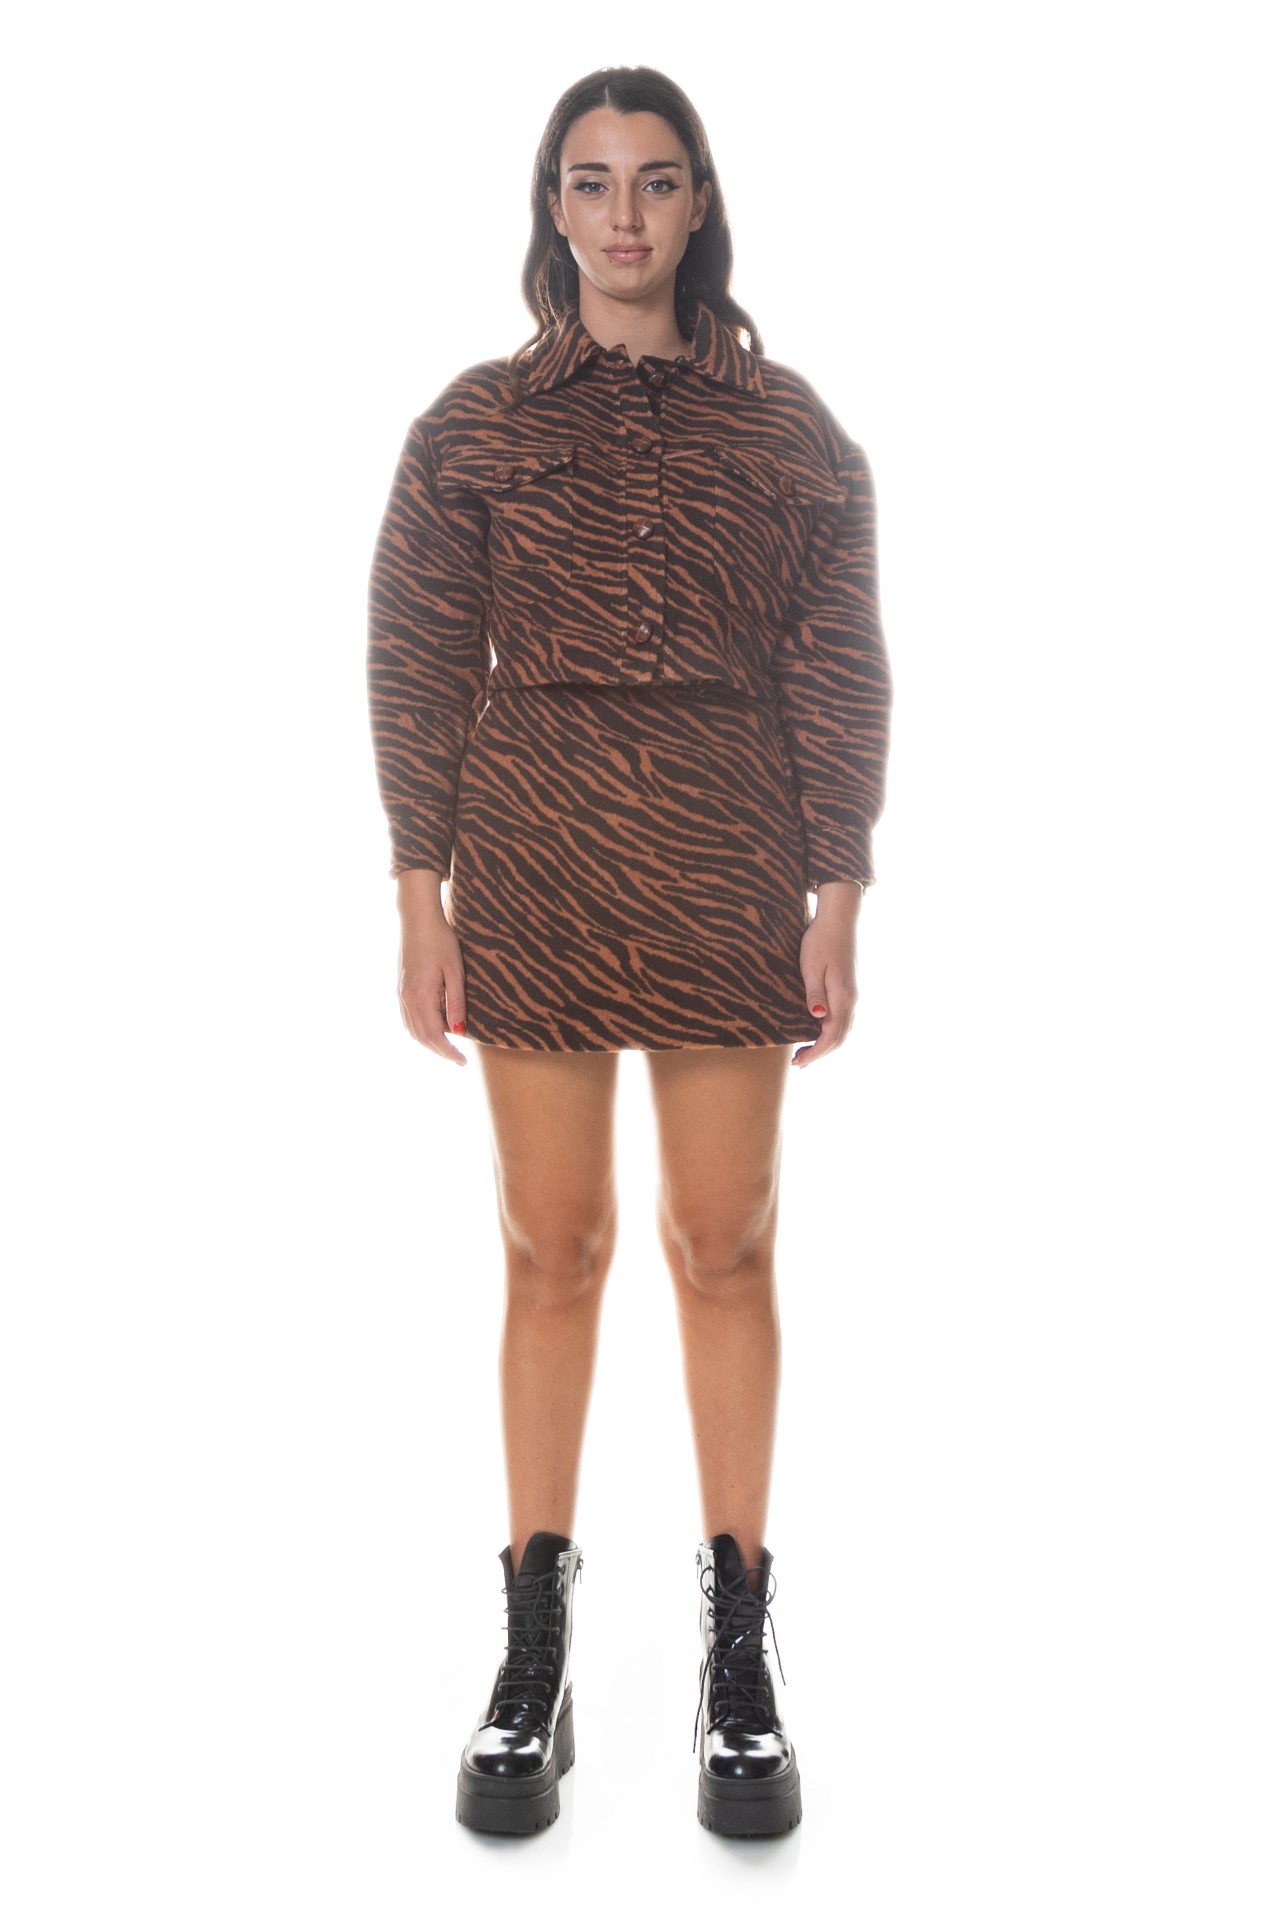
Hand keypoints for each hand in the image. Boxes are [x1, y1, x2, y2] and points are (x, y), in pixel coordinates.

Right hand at [395, 872, 468, 1064]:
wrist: (418, 919)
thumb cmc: (440, 941)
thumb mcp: (455, 971)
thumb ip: (456, 1002)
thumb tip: (459, 1031)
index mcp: (420, 996)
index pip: (433, 1035)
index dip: (447, 1052)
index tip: (462, 1062)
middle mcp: (406, 998)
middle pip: (420, 1036)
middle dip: (439, 1050)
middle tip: (458, 1058)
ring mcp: (401, 993)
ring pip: (412, 1029)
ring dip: (428, 1041)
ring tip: (447, 1046)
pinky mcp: (401, 987)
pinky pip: (408, 1017)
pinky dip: (420, 1029)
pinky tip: (433, 1028)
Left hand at [791, 883, 860, 1067]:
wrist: (838, 919)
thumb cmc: (820, 941)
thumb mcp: (812, 967)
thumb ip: (815, 993)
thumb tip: (818, 1017)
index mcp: (842, 997)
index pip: (831, 1036)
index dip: (815, 1053)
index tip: (798, 1062)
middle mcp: (851, 999)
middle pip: (839, 1037)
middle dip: (820, 1053)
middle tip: (798, 1062)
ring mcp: (851, 994)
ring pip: (843, 1029)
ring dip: (826, 1044)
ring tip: (805, 1052)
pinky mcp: (848, 989)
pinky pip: (842, 1018)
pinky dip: (830, 1032)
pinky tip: (817, 1030)